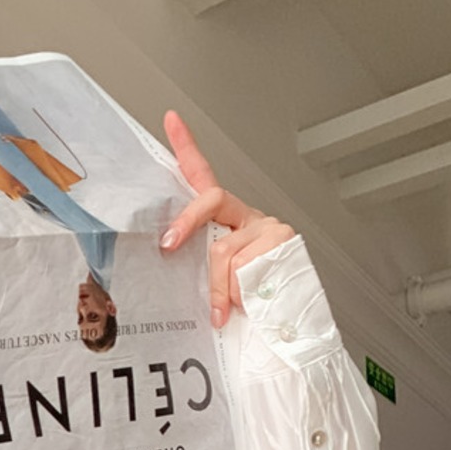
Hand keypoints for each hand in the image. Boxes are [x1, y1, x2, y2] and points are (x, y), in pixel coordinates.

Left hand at [158, 109, 294, 328]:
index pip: (203, 178)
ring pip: (224, 250)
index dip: (187, 147)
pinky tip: (249, 301)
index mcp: (226, 221)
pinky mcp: (282, 241)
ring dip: (219, 288)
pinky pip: (245, 266)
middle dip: (185, 223)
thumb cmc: (244, 307)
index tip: (170, 119)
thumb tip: (167, 259)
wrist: (283, 330)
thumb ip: (194, 267)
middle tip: (168, 245)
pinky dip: (239, 292)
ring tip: (229, 306)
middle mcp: (246, 217)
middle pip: (210, 201)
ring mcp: (267, 226)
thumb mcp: (210, 283)